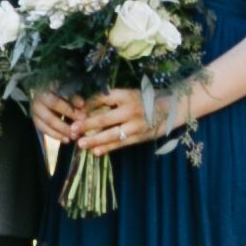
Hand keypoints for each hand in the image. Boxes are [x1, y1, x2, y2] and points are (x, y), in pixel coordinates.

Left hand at [35, 83, 177, 154]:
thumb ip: (112, 100)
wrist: (172, 107)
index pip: (102, 98)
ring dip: (94, 139)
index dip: (87, 105)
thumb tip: (87, 107)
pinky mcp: (140, 136)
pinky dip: (108, 148)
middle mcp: (130, 109)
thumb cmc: (146, 99)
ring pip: (112, 134)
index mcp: (126, 95)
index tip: (74, 110)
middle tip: (73, 129)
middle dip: (86, 125)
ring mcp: (136, 124)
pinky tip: (96, 152)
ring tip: (80, 144)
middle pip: (104, 118)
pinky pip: (121, 144)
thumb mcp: (130, 93)